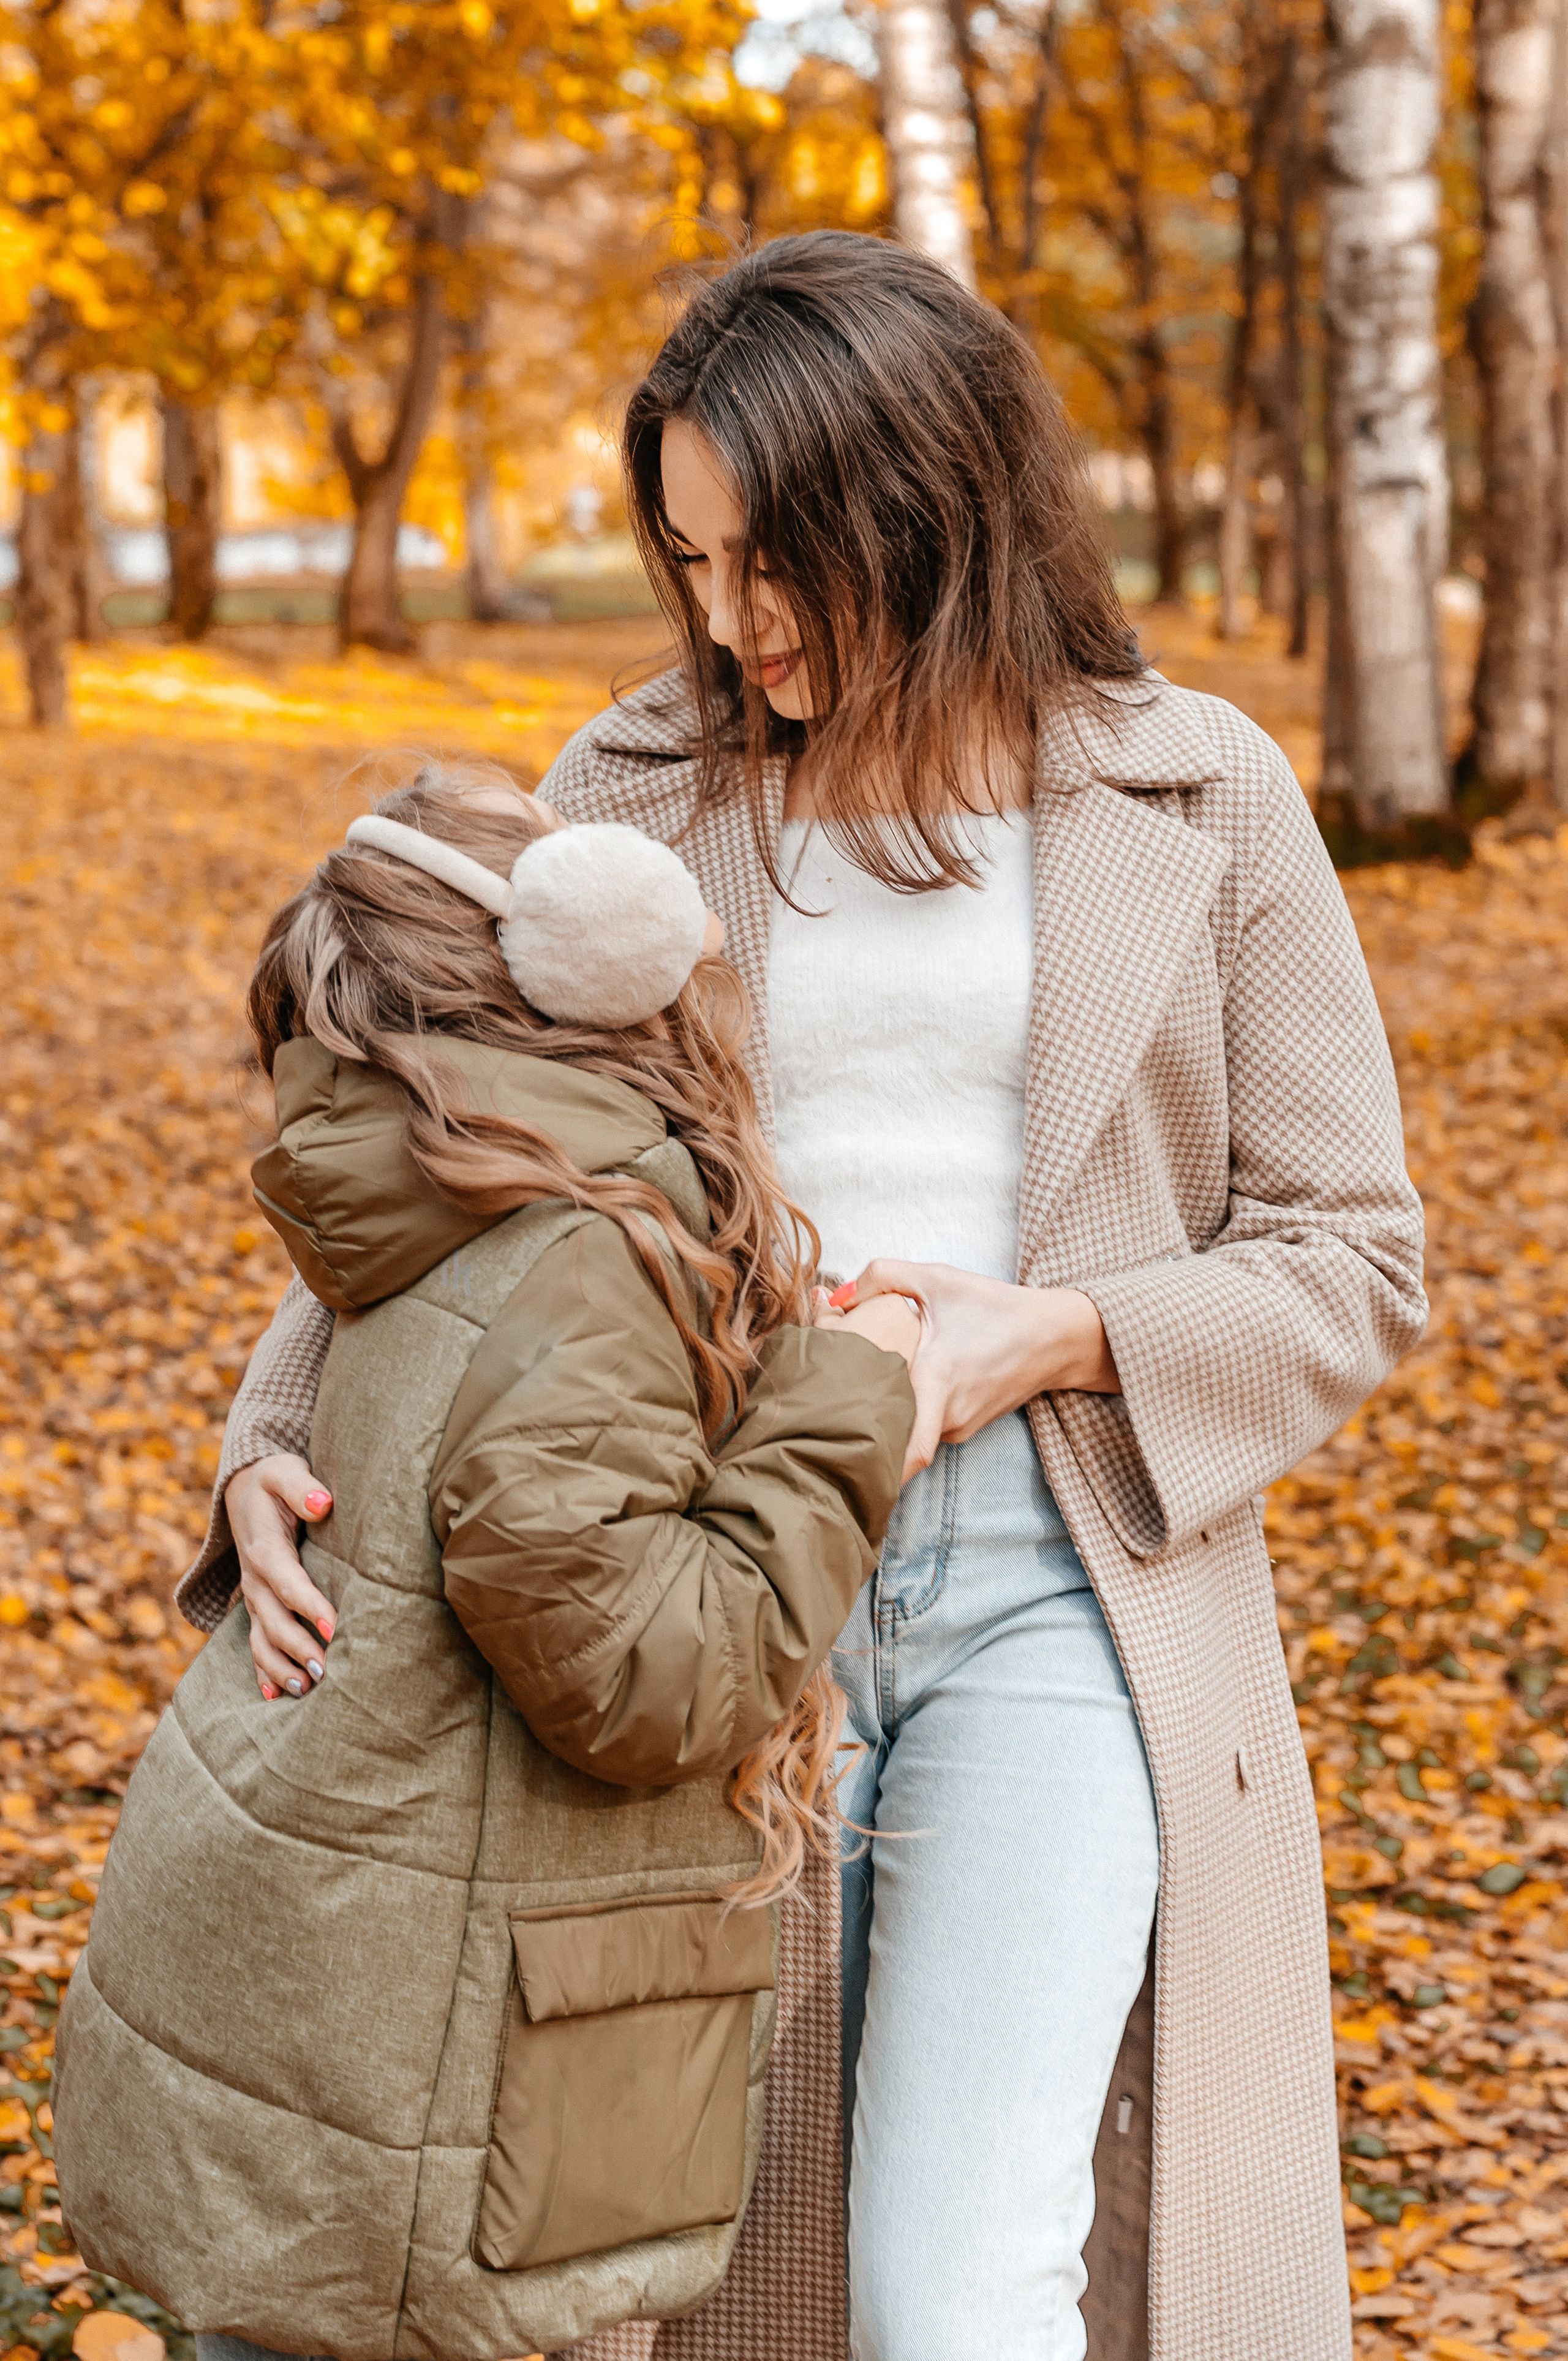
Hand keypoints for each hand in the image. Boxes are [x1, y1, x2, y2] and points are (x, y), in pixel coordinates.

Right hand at [226, 1454, 336, 1700]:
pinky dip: (263, 1671)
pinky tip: (275, 1696)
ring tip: (307, 1689)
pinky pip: (254, 1643)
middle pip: (274, 1620)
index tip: (335, 1626)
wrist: (242, 1489)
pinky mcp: (256, 1606)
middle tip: (328, 1671)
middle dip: (299, 1647)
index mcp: (264, 1548)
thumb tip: (323, 1503)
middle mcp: (255, 1579)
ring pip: (262, 1639)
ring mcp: (253, 1596)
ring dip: (281, 1667)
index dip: (309, 1604)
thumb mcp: (284, 1472)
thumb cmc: (273, 1479)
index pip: (288, 1582)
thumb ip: (301, 1487)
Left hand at [831, 1262, 1118, 1480]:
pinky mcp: (964, 1428)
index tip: (837, 1458)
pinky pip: (926, 1424)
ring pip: (908, 1428)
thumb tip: (834, 1298)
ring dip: (887, 1410)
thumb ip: (881, 1277)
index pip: (908, 1454)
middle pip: (893, 1437)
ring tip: (867, 1382)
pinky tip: (905, 1382)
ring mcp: (958, 1427)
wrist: (1053, 1336)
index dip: (873, 1464)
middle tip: (828, 1407)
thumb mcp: (936, 1278)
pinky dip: (911, 1408)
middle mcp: (947, 1416)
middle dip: (862, 1426)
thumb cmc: (994, 1307)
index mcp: (936, 1382)